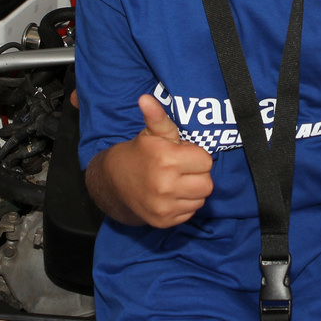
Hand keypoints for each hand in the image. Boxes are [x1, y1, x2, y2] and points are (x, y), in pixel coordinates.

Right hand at [111, 95, 213, 227]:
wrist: (114, 183)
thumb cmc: (140, 153)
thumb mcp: (151, 133)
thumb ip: (156, 116)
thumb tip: (146, 98)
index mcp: (166, 159)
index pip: (206, 161)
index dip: (196, 156)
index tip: (183, 155)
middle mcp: (165, 185)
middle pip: (207, 183)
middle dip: (197, 174)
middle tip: (181, 169)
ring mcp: (164, 206)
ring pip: (200, 199)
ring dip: (192, 191)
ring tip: (175, 181)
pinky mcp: (163, 221)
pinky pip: (190, 213)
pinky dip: (184, 205)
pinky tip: (170, 195)